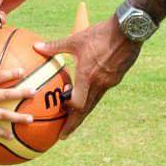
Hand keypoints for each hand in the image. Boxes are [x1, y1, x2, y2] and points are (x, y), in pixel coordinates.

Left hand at [35, 16, 139, 138]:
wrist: (129, 30)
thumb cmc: (100, 33)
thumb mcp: (76, 39)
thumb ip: (56, 46)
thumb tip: (37, 47)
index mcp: (88, 76)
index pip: (78, 104)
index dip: (69, 114)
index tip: (60, 120)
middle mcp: (100, 83)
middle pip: (86, 110)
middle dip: (74, 123)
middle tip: (64, 135)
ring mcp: (110, 81)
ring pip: (95, 101)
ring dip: (83, 109)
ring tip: (73, 114)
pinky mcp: (117, 76)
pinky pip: (103, 90)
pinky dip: (93, 95)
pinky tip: (88, 90)